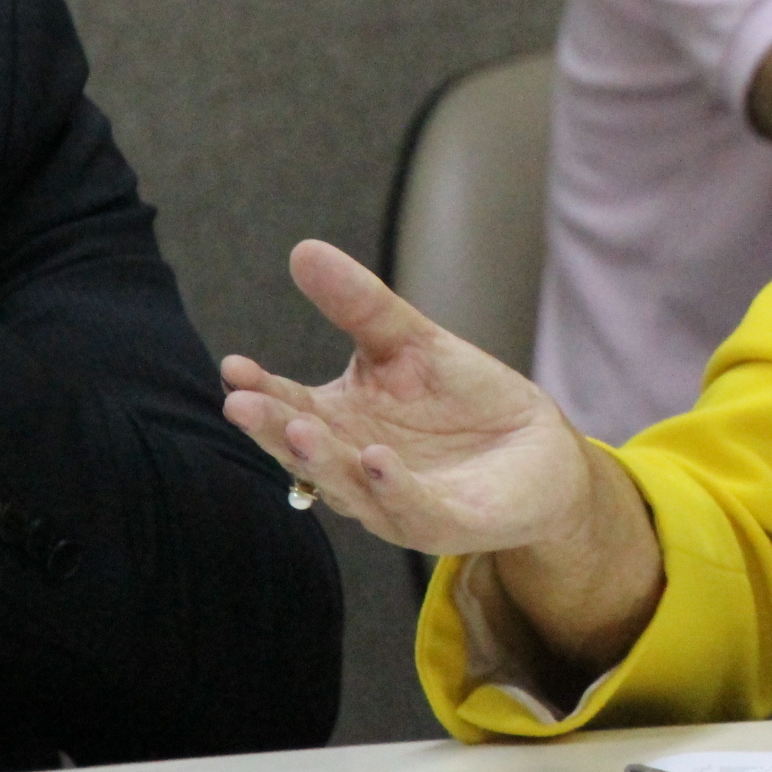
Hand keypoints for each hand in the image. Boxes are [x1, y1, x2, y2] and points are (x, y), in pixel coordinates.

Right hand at [224, 240, 667, 681]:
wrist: (538, 450)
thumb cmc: (465, 399)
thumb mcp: (412, 342)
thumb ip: (360, 306)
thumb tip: (302, 249)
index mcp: (342, 427)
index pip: (291, 409)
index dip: (261, 390)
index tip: (233, 365)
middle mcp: (356, 472)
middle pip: (308, 451)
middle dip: (274, 430)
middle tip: (239, 402)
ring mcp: (396, 504)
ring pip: (348, 488)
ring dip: (323, 460)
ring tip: (299, 428)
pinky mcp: (446, 522)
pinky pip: (412, 507)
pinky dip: (390, 486)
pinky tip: (375, 459)